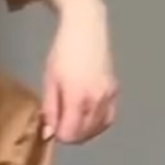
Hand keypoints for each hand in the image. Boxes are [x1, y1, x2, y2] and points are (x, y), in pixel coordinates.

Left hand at [42, 0, 117, 143]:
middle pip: (84, 134)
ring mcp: (109, 96)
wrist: (86, 29)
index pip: (70, 134)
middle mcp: (97, 100)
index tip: (51, 127)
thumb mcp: (50, 80)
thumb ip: (50, 108)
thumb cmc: (62, 52)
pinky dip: (97, 124)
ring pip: (98, 129)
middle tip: (59, 123)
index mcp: (78, 97)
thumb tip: (49, 133)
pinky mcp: (116, 91)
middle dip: (70, 134)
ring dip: (84, 131)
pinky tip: (87, 118)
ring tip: (71, 120)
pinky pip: (108, 118)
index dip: (59, 135)